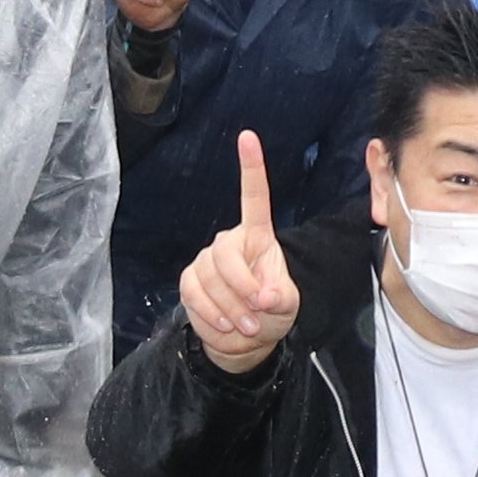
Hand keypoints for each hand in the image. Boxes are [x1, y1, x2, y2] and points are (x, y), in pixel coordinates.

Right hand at [179, 128, 299, 372]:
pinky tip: (225, 325)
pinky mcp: (190, 282)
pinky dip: (210, 314)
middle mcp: (230, 242)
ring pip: (210, 278)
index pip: (254, 198)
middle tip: (257, 311)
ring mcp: (206, 261)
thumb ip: (281, 298)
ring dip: (230, 307)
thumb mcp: (287, 306)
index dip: (251, 168)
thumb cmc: (270, 313)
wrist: (244, 339)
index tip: (248, 137)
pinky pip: (194, 293)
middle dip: (242, 286)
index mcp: (258, 237)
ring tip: (247, 326)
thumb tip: (263, 296)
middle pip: (226, 254)